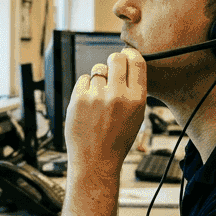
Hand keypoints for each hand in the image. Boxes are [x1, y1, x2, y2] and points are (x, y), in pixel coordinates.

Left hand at [65, 48, 146, 171]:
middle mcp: (118, 95)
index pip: (137, 62)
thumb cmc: (117, 140)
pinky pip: (83, 80)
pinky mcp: (79, 99)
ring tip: (98, 101)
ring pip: (98, 70)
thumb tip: (126, 62)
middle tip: (111, 69)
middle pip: (116, 58)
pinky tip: (88, 105)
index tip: (127, 54)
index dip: (131, 54)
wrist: (95, 161)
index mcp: (137, 100)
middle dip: (113, 60)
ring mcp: (97, 97)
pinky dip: (85, 88)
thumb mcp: (136, 116)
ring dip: (98, 80)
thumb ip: (133, 91)